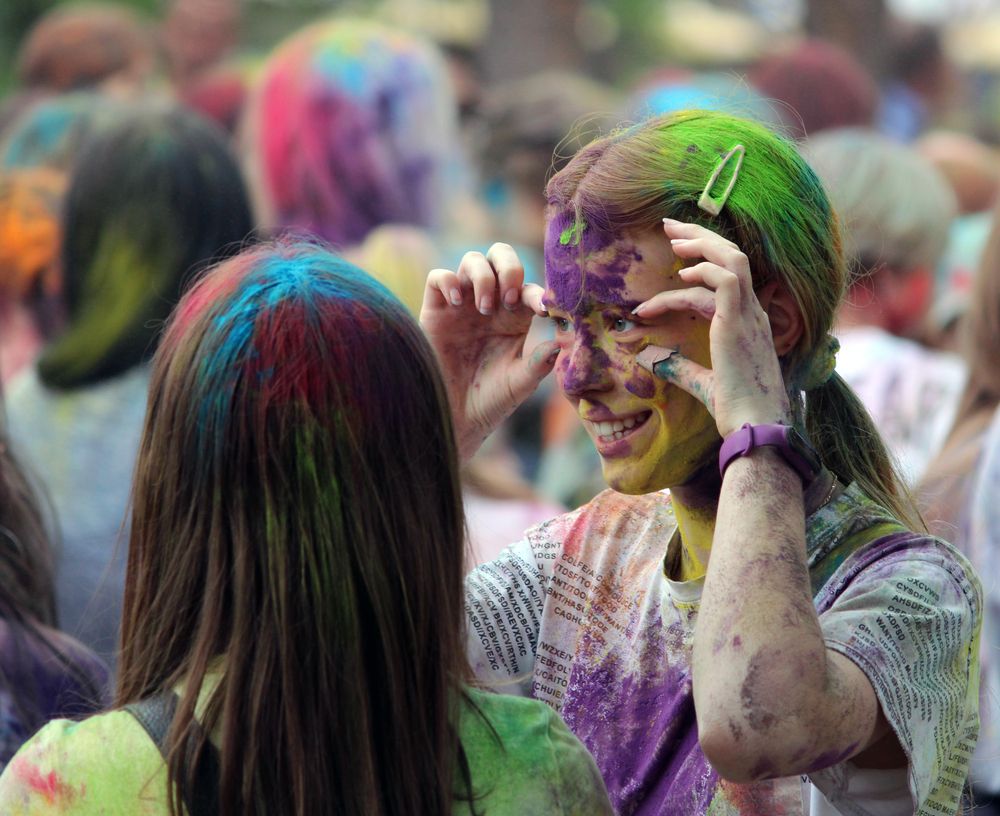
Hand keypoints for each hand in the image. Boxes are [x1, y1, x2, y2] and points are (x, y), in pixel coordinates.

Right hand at [420, 243, 558, 459]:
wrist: (454, 419)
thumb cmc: (489, 402)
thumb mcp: (518, 385)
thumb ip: (537, 365)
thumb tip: (557, 345)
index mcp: (515, 318)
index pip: (529, 289)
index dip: (539, 293)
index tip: (544, 309)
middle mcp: (490, 304)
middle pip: (501, 257)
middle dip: (509, 267)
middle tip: (509, 298)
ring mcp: (461, 305)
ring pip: (472, 260)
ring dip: (484, 277)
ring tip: (485, 309)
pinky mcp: (435, 310)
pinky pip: (439, 277)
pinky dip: (449, 281)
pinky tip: (458, 304)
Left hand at [633, 220, 790, 437]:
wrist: (754, 426)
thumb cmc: (736, 411)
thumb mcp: (702, 383)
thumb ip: (681, 368)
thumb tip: (652, 360)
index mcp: (749, 323)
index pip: (730, 276)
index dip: (704, 258)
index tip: (678, 254)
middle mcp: (753, 313)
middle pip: (732, 257)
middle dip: (700, 237)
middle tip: (670, 228)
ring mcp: (748, 315)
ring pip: (731, 259)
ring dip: (700, 245)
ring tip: (672, 242)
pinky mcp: (737, 322)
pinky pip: (721, 281)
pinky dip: (697, 275)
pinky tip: (675, 281)